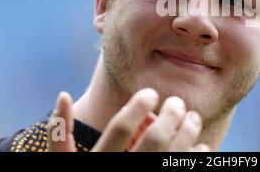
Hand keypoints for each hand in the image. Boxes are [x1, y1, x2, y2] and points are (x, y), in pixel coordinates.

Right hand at [47, 88, 209, 151]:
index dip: (138, 105)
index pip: (121, 126)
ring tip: (192, 117)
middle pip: (155, 139)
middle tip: (177, 102)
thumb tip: (64, 94)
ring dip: (188, 132)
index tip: (150, 93)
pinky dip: (197, 158)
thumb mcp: (63, 165)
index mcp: (98, 162)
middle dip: (171, 115)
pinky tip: (200, 146)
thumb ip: (59, 134)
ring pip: (174, 156)